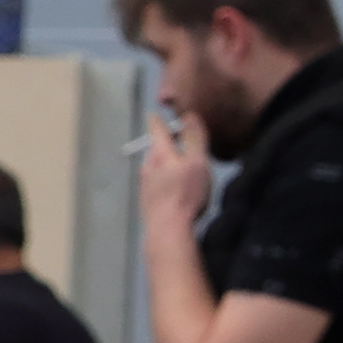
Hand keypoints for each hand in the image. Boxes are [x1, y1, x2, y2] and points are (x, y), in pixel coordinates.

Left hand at [138, 102, 211, 236]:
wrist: (167, 229)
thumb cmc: (185, 193)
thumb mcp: (197, 163)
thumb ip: (194, 139)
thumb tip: (189, 115)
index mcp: (160, 154)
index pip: (157, 130)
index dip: (157, 121)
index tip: (154, 113)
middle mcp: (148, 166)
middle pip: (156, 149)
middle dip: (166, 144)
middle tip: (180, 143)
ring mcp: (145, 185)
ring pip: (155, 167)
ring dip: (166, 164)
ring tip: (181, 168)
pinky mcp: (147, 201)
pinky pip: (156, 182)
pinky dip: (165, 180)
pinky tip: (175, 190)